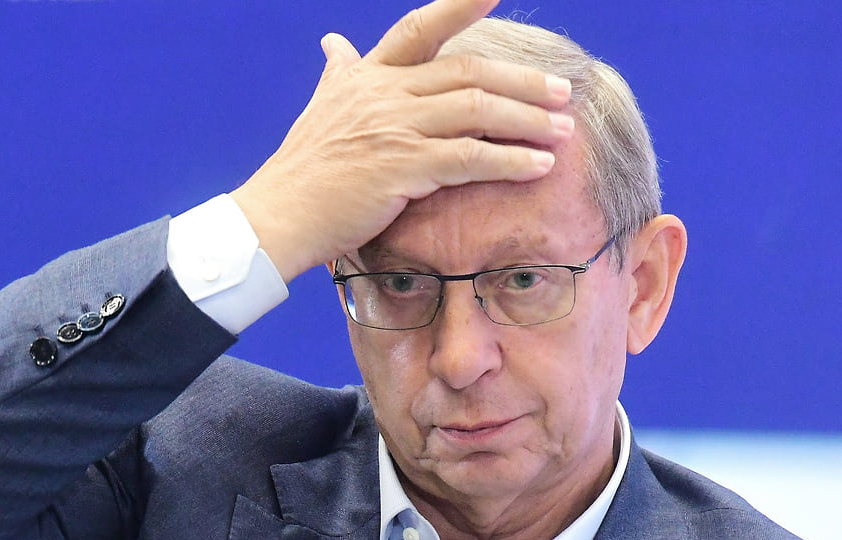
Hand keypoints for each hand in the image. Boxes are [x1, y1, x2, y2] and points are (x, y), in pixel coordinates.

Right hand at [230, 0, 575, 282]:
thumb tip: (334, 42)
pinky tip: (537, 166)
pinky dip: (509, 161)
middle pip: (469, 72)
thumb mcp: (322, 108)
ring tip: (563, 132)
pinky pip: (470, 158)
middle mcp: (384, 93)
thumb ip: (339, 72)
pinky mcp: (402, 168)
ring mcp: (394, 128)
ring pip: (477, 111)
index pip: (419, 29)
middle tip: (562, 93)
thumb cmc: (303, 170)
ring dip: (527, 121)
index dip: (459, 6)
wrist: (279, 216)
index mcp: (368, 75)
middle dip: (522, 82)